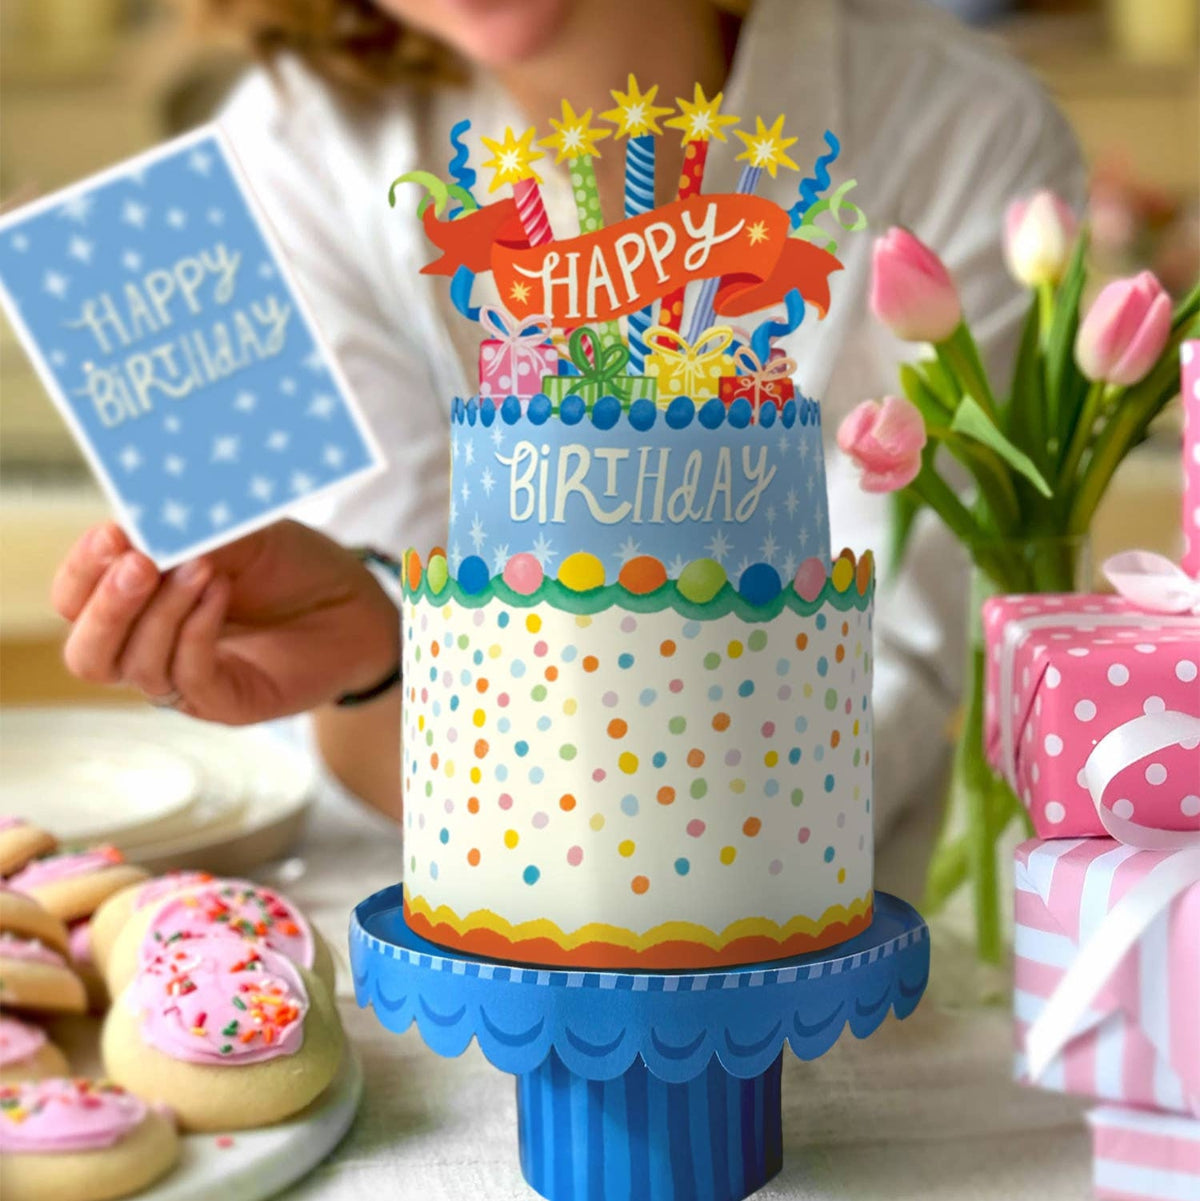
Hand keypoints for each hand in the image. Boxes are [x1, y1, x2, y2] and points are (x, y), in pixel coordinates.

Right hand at [51, 520, 399, 724]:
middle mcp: (151, 647)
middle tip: (140, 563)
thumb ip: (188, 530)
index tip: (112, 533)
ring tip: (204, 569)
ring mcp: (186, 682)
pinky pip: (188, 678)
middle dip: (106, 606)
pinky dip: (196, 632)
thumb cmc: (290, 564)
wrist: (356, 603)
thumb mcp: (238, 531)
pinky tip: (219, 593)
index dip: (84, 570)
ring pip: (133, 667)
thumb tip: (138, 527)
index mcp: (138, 602)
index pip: (75, 599)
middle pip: (88, 651)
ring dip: (162, 612)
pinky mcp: (226, 703)